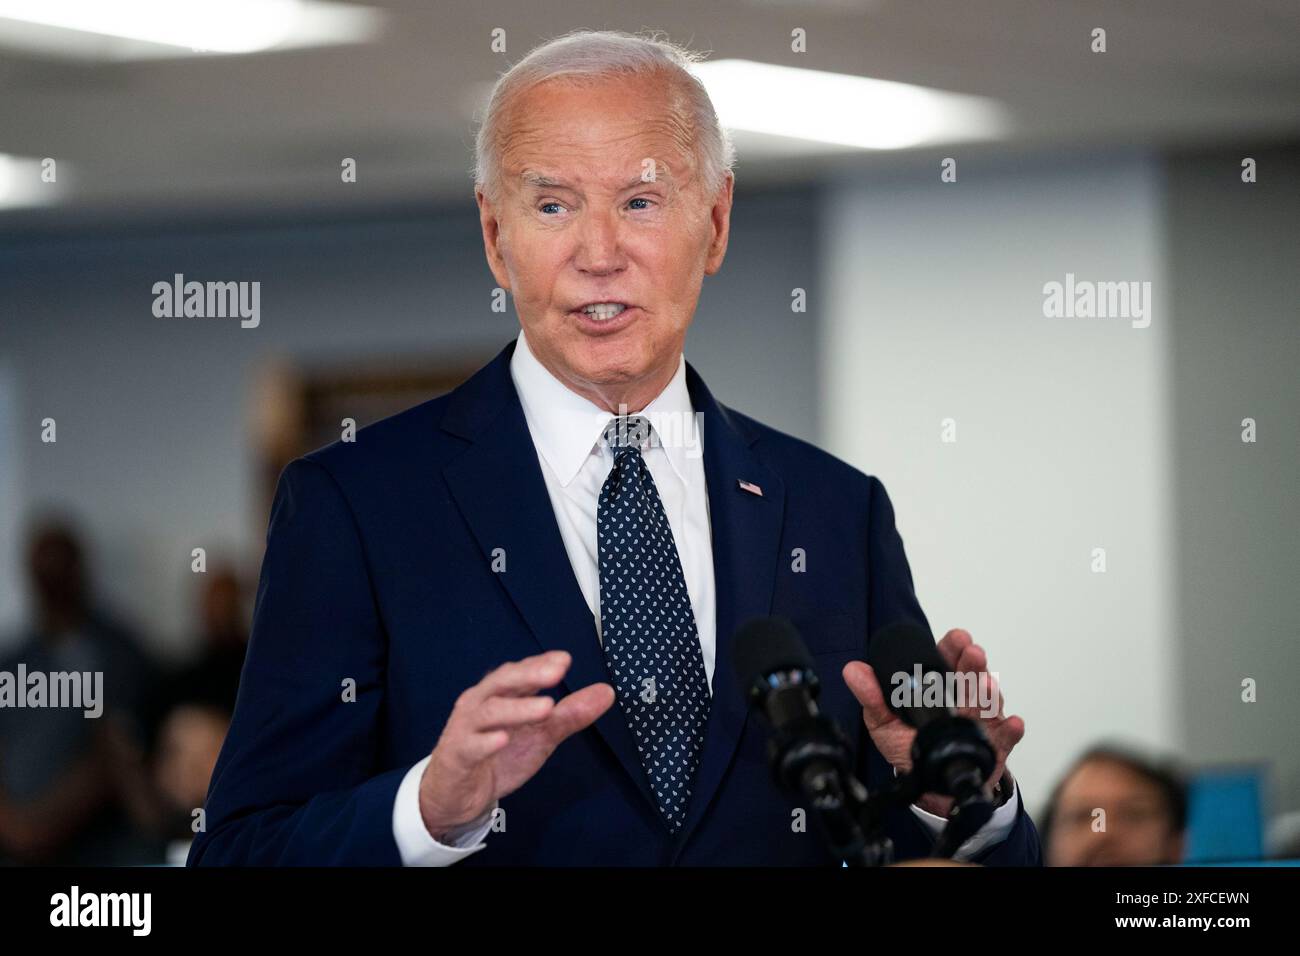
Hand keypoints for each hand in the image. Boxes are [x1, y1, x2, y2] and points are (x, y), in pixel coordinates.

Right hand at [419, 650, 614, 839]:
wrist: (455, 794)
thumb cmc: (497, 756)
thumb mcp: (540, 735)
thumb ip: (570, 714)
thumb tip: (606, 692)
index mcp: (501, 694)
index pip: (520, 672)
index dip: (540, 663)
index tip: (564, 659)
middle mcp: (480, 704)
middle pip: (503, 682)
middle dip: (529, 675)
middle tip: (556, 671)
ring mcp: (466, 728)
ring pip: (489, 712)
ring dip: (518, 709)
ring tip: (546, 707)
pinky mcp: (457, 756)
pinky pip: (470, 746)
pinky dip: (485, 742)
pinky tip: (501, 740)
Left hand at [842, 628, 1024, 816]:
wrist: (931, 787)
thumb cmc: (911, 748)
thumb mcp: (886, 722)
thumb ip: (872, 697)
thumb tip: (852, 670)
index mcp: (940, 687)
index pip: (949, 660)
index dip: (953, 647)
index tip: (957, 638)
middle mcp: (965, 699)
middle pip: (972, 676)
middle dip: (973, 664)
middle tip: (972, 653)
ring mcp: (982, 721)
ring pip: (989, 703)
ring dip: (989, 693)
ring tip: (986, 685)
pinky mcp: (995, 746)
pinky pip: (1007, 738)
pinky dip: (1012, 730)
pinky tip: (1012, 723)